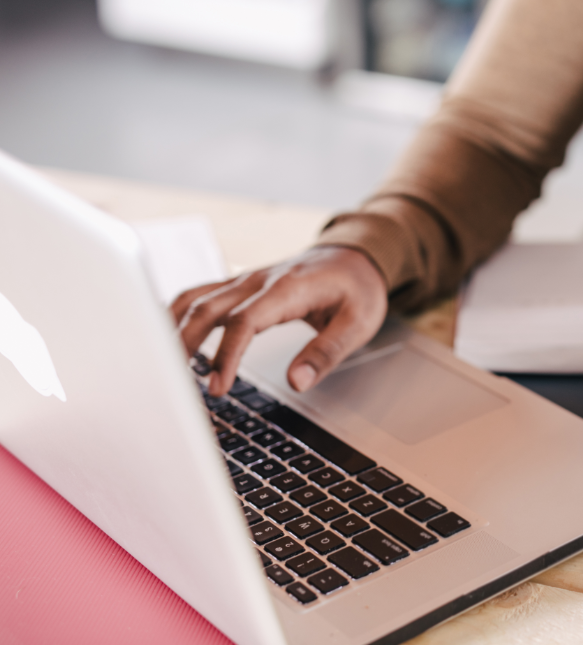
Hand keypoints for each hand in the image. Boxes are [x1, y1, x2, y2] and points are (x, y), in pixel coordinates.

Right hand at [171, 246, 387, 395]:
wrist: (354, 256)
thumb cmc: (358, 288)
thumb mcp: (359, 323)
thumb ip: (327, 352)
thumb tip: (297, 382)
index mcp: (287, 288)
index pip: (244, 321)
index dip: (226, 355)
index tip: (217, 388)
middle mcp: (258, 280)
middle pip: (206, 308)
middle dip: (185, 346)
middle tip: (176, 387)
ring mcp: (245, 280)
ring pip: (194, 298)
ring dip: (173, 329)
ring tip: (161, 368)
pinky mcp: (239, 285)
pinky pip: (199, 295)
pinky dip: (176, 315)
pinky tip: (164, 338)